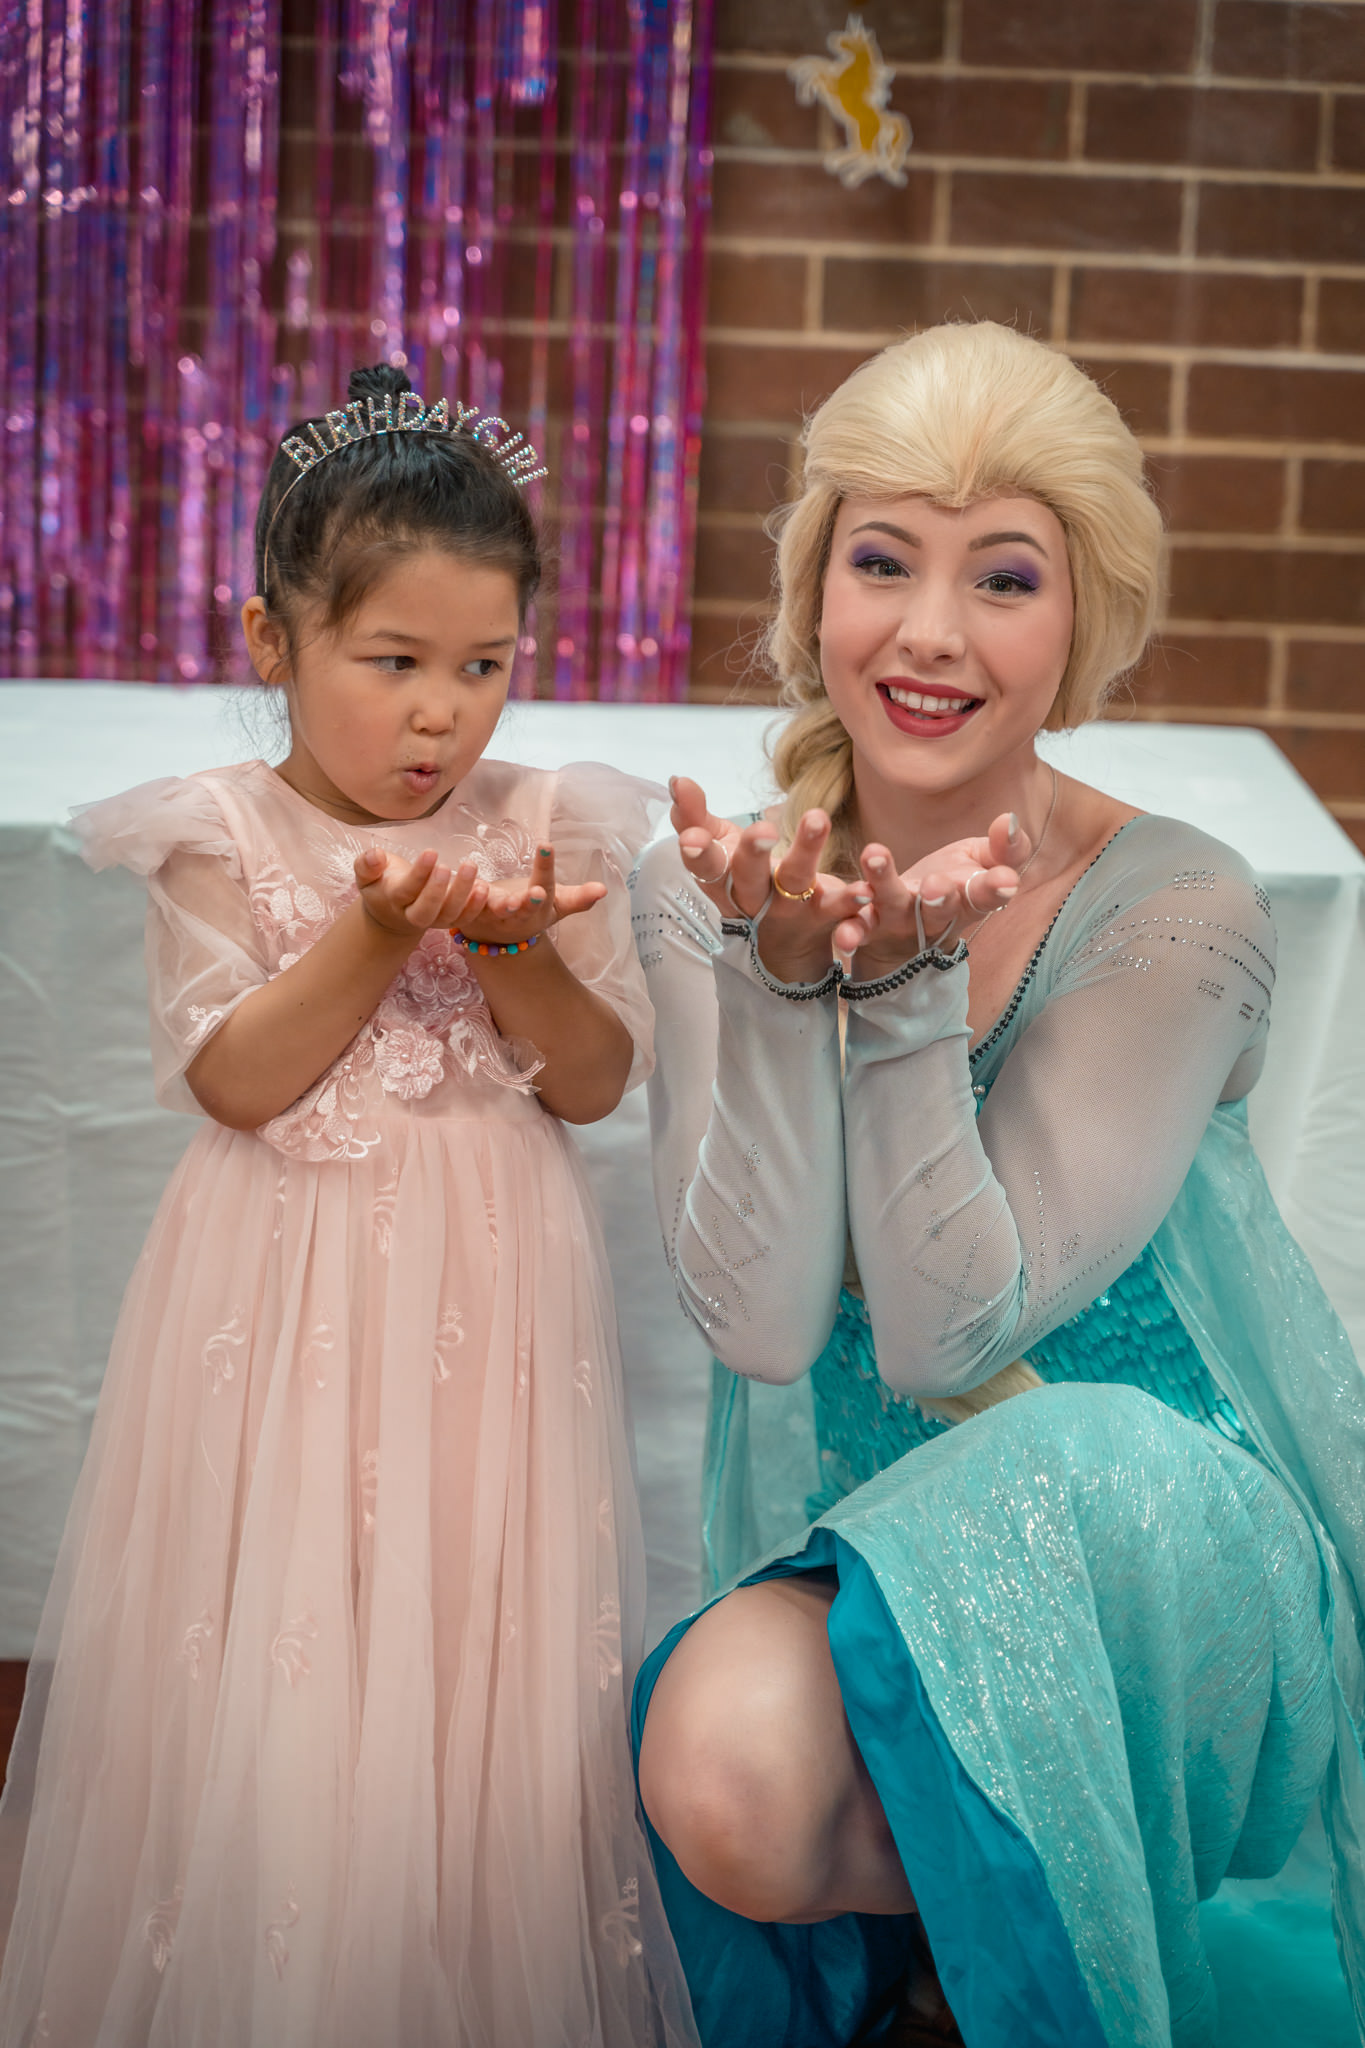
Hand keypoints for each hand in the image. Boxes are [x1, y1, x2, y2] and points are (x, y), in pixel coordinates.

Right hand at [354, 845, 486, 938]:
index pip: (406, 889)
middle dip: (438, 891)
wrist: (391, 912)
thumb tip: (375, 855)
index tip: (431, 852)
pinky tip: (484, 886)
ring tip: (471, 867)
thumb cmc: (382, 883)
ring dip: (463, 894)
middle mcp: (413, 915)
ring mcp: (434, 920)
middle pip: (426, 910)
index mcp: (393, 900)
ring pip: (449, 914)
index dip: (419, 873)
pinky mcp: (450, 920)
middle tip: (447, 866)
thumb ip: (367, 864)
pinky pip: (465, 918)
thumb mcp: (367, 873)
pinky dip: (476, 905)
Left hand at [454, 843, 606, 949]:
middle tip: (534, 893)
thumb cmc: (533, 910)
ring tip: (494, 892)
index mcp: (541, 908)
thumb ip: (579, 898)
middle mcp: (519, 915)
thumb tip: (604, 890)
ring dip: (496, 904)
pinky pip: (468, 906)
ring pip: (496, 911)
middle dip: (529, 902)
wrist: (500, 937)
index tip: (546, 845)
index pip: (546, 885)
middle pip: (525, 909)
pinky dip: (464, 895)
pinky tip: (459, 879)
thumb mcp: (558, 904)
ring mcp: (495, 917)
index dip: (546, 867)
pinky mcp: (472, 915)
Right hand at [671, 775, 869, 985]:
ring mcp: (792, 912)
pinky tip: (868, 885)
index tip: (693, 837)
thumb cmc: (746, 881)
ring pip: (796, 884)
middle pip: (748, 878)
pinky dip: (854, 900)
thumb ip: (696, 816)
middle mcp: (754, 900)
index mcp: (724, 881)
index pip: (705, 867)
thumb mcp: (721, 849)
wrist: (785, 945)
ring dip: (806, 852)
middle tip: (761, 828)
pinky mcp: (828, 919)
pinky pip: (841, 911)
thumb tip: (677, 779)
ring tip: (817, 818)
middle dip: (752, 854)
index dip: (697, 854)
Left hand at [840, 812, 1029, 976]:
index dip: (995, 888)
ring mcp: (899, 922)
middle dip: (939, 898)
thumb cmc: (955, 884)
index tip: (1004, 880)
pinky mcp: (867, 926)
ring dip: (883, 883)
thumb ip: (1004, 847)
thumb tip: (1008, 820)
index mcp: (970, 900)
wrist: (910, 928)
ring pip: (892, 904)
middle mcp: (935, 917)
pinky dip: (850, 928)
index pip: (986, 894)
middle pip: (940, 909)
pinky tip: (843, 919)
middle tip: (935, 885)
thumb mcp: (983, 863)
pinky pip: (856, 927)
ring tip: (874, 854)